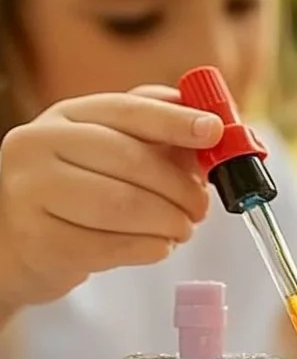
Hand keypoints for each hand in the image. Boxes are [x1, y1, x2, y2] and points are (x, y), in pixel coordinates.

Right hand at [0, 87, 222, 311]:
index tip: (213, 131)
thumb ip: (159, 134)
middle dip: (181, 187)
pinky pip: (110, 246)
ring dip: (169, 221)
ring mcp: (30, 192)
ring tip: (182, 228)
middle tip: (202, 207)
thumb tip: (216, 128)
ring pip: (122, 206)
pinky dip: (149, 248)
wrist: (19, 242)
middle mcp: (39, 145)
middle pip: (132, 161)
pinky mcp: (37, 240)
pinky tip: (158, 247)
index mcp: (67, 116)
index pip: (128, 110)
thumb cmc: (80, 192)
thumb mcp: (112, 152)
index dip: (176, 120)